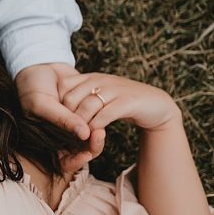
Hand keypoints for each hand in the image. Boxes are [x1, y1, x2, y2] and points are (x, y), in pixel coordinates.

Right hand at [16, 63, 105, 172]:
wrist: (40, 65)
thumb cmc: (32, 86)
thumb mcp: (42, 103)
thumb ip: (62, 119)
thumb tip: (84, 134)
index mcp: (45, 140)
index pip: (64, 161)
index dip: (76, 161)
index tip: (88, 153)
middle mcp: (59, 136)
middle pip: (79, 152)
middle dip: (92, 146)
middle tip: (100, 134)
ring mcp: (71, 125)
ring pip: (88, 140)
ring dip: (96, 134)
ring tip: (102, 121)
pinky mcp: (81, 114)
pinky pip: (93, 122)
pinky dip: (97, 118)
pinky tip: (100, 109)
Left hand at [58, 72, 181, 132]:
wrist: (156, 105)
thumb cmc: (122, 103)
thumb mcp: (99, 96)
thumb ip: (82, 98)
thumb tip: (57, 110)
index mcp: (91, 77)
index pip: (64, 87)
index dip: (58, 105)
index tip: (57, 122)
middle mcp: (101, 80)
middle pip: (72, 98)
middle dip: (67, 118)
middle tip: (66, 134)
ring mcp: (115, 89)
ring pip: (87, 106)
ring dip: (81, 125)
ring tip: (78, 137)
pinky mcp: (128, 101)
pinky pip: (105, 114)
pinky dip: (97, 126)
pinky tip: (94, 135)